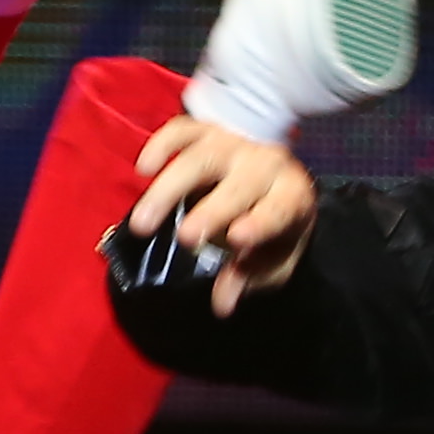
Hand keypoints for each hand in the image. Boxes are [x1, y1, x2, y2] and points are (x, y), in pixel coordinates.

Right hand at [124, 113, 315, 308]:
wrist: (276, 171)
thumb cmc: (274, 222)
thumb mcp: (274, 258)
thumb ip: (250, 278)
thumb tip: (222, 304)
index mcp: (291, 196)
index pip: (278, 210)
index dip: (259, 224)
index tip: (235, 239)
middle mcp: (265, 164)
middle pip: (238, 185)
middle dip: (211, 211)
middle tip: (184, 239)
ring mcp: (234, 144)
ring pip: (202, 157)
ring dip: (170, 188)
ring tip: (142, 220)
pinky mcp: (207, 130)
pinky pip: (183, 130)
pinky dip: (161, 145)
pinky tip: (143, 169)